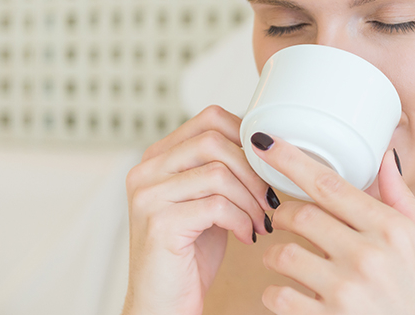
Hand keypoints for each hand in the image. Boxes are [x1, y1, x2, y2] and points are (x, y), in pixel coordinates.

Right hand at [122, 105, 277, 314]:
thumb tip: (265, 143)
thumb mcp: (208, 200)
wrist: (163, 304)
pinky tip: (246, 235)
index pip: (210, 118)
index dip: (247, 137)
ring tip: (259, 220)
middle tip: (268, 198)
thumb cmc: (189, 255)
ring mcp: (148, 195)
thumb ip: (223, 169)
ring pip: (219, 173)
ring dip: (251, 198)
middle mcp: (146, 171)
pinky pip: (217, 205)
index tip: (266, 165)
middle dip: (253, 170)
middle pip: (215, 141)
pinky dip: (242, 220)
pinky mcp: (159, 222)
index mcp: (158, 158)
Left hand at [249, 131, 414, 314]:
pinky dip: (274, 293)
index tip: (266, 145)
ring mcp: (346, 291)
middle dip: (284, 213)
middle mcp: (368, 255)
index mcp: (394, 230)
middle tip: (283, 219)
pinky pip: (278, 296)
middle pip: (301, 214)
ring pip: (283, 254)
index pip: (330, 185)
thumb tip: (385, 159)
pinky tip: (289, 295)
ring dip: (276, 254)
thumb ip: (405, 202)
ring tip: (287, 260)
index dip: (291, 160)